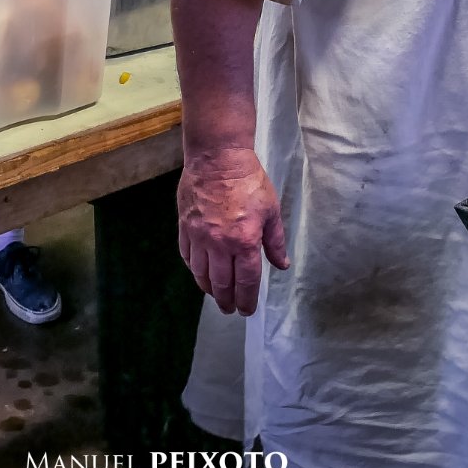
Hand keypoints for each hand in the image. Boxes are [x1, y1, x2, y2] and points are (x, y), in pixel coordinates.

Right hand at [177, 147, 289, 315]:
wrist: (217, 158)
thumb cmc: (248, 182)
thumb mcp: (271, 211)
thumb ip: (275, 242)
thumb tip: (281, 265)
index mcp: (244, 241)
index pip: (245, 281)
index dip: (246, 300)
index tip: (246, 310)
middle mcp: (219, 243)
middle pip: (221, 283)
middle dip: (226, 301)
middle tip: (229, 309)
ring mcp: (199, 236)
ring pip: (200, 273)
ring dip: (209, 289)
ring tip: (215, 295)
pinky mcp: (185, 226)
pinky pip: (187, 255)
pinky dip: (194, 268)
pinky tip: (199, 271)